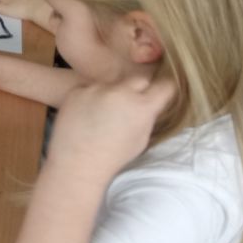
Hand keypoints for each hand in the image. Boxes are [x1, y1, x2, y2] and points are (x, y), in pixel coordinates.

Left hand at [46, 77, 175, 177]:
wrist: (77, 162)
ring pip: (112, 84)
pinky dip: (91, 97)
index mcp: (142, 106)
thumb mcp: (142, 138)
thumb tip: (153, 102)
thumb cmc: (114, 156)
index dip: (165, 89)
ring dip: (112, 94)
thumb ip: (148, 116)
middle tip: (130, 105)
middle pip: (138, 80)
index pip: (165, 85)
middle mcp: (120, 92)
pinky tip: (86, 114)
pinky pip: (89, 88)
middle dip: (139, 90)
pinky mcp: (76, 91)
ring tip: (103, 114)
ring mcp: (96, 89)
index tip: (162, 92)